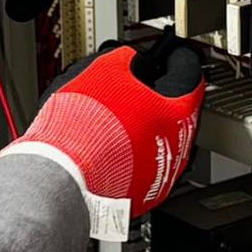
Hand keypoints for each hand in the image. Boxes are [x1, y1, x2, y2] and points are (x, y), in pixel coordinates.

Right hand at [0, 37, 205, 239]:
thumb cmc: (83, 127)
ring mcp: (159, 174)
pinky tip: (107, 143)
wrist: (61, 172)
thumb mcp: (104, 72)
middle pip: (175, 111)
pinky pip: (141, 164)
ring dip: (142, 126)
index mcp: (175, 114)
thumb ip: (125, 61)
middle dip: (158, 96)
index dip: (177, 60)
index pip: (189, 76)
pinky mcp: (140, 194)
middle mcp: (176, 148)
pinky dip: (129, 152)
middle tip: (138, 85)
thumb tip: (129, 60)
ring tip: (115, 117)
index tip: (170, 56)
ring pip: (158, 140)